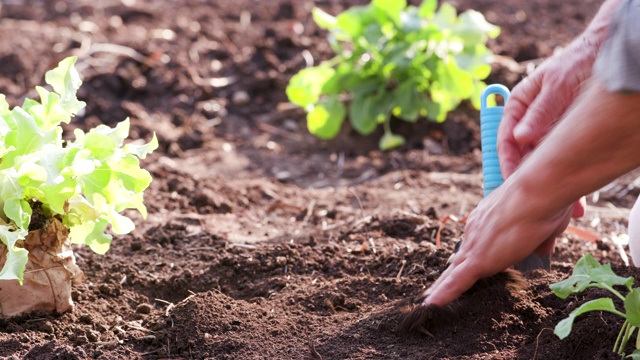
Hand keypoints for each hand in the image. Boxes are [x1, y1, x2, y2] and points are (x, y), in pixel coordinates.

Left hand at [423, 182, 572, 306]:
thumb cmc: (547, 201)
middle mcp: (475, 230)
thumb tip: (543, 250)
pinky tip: (432, 305)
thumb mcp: (546, 224)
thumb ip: (540, 239)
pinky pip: (456, 282)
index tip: (463, 265)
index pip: (476, 243)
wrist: (539, 192)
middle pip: (460, 258)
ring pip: (454, 271)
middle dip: (451, 273)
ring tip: (430, 301)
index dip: (471, 255)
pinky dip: (444, 295)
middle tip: (437, 288)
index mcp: (489, 220)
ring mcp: (474, 245)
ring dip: (443, 287)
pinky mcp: (477, 260)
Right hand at [498, 40, 594, 217]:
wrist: (607, 53)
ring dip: (553, 183)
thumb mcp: (558, 85)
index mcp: (517, 107)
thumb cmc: (578, 62)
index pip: (505, 140)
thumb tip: (519, 138)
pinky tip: (578, 195)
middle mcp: (529, 122)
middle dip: (530, 181)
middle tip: (537, 202)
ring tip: (568, 206)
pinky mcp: (567, 137)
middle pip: (522, 157)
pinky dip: (571, 176)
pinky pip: (564, 160)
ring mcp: (547, 131)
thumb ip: (540, 112)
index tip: (514, 182)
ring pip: (544, 162)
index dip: (508, 163)